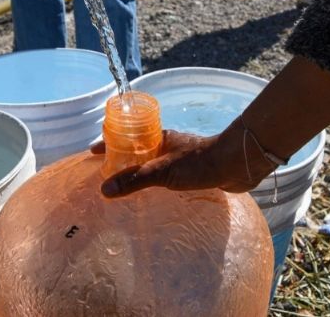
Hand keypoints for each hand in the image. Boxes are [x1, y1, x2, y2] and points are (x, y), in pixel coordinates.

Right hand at [92, 125, 278, 197]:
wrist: (236, 164)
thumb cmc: (199, 163)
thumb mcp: (162, 171)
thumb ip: (135, 180)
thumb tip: (105, 189)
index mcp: (159, 138)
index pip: (127, 137)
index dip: (109, 143)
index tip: (93, 152)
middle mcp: (168, 145)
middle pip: (139, 149)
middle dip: (122, 158)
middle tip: (106, 172)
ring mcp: (180, 158)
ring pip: (153, 162)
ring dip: (139, 170)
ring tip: (125, 184)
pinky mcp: (191, 171)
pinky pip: (166, 175)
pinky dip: (154, 181)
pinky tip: (153, 193)